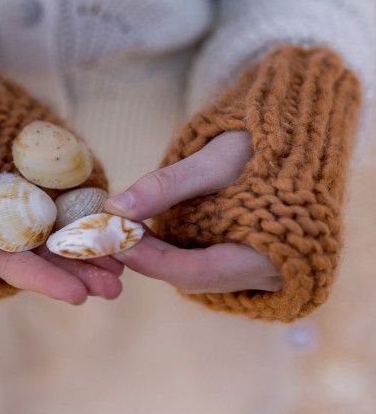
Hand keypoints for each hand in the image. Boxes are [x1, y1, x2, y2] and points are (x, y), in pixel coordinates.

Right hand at [0, 145, 123, 303]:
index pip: (13, 265)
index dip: (43, 280)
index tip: (76, 295)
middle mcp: (10, 226)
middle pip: (50, 256)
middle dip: (81, 272)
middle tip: (115, 288)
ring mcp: (34, 200)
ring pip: (70, 231)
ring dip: (98, 249)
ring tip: (129, 264)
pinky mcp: (51, 176)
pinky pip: (80, 195)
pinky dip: (102, 211)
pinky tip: (126, 222)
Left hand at [104, 131, 283, 293]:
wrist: (297, 136)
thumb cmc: (262, 144)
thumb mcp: (214, 159)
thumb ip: (166, 185)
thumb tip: (116, 208)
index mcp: (272, 252)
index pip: (199, 272)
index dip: (152, 260)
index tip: (117, 241)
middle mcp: (269, 272)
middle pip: (195, 277)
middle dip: (151, 258)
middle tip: (115, 233)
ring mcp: (261, 270)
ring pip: (199, 274)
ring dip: (161, 255)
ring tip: (130, 228)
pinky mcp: (249, 260)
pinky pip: (208, 264)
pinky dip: (178, 250)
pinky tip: (154, 231)